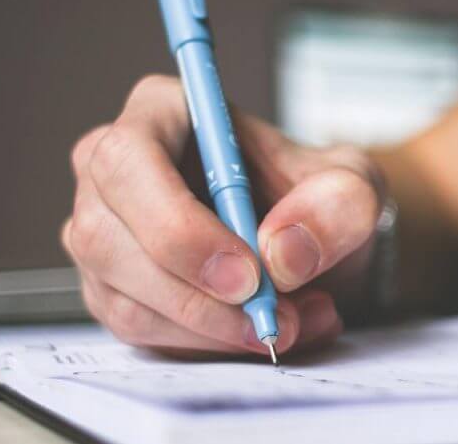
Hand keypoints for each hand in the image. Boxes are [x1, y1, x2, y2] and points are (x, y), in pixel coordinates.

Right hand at [62, 75, 384, 356]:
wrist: (313, 242)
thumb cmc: (318, 197)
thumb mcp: (354, 186)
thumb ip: (336, 205)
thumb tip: (283, 254)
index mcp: (162, 112)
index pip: (129, 161)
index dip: (178, 225)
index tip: (247, 274)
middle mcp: (113, 170)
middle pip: (108, 238)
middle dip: (197, 296)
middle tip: (272, 318)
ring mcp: (104, 234)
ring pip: (125, 298)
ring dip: (213, 329)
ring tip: (291, 322)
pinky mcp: (113, 290)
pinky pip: (142, 332)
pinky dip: (208, 345)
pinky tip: (262, 331)